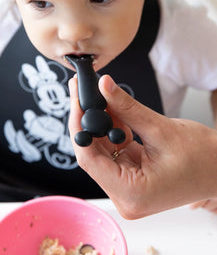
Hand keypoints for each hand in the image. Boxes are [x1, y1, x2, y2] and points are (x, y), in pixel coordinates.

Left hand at [68, 75, 216, 218]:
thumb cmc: (205, 159)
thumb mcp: (161, 129)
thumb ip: (127, 107)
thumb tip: (104, 86)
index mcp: (131, 192)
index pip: (88, 158)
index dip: (78, 126)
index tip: (76, 100)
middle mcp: (125, 194)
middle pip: (91, 153)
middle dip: (86, 120)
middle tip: (81, 93)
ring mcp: (127, 186)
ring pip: (101, 149)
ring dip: (99, 123)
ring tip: (97, 97)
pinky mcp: (131, 177)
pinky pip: (113, 150)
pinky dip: (111, 130)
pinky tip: (111, 110)